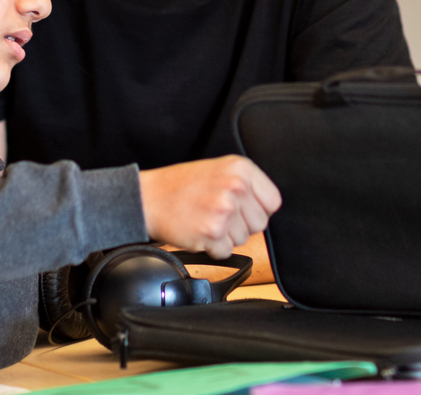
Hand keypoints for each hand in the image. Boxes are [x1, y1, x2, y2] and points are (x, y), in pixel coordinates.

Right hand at [138, 155, 280, 257]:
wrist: (148, 198)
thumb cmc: (180, 186)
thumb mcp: (219, 170)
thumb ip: (245, 185)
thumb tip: (266, 208)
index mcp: (241, 168)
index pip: (273, 201)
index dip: (257, 209)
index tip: (242, 209)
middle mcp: (236, 186)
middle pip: (260, 223)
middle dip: (240, 224)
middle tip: (217, 214)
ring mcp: (225, 208)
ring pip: (243, 239)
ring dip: (225, 236)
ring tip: (205, 219)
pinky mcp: (213, 231)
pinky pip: (226, 251)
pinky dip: (213, 248)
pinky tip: (198, 230)